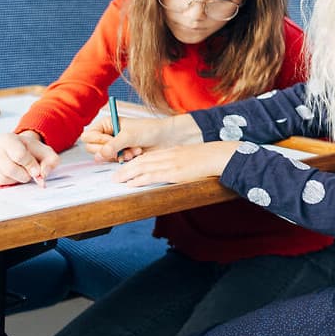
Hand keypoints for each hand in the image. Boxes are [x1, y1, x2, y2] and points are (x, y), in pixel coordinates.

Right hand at [0, 130, 58, 187]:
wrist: (18, 152)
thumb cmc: (32, 153)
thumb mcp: (47, 154)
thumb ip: (50, 162)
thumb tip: (42, 175)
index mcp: (7, 138)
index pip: (19, 155)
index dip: (30, 165)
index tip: (36, 170)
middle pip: (9, 169)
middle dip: (23, 175)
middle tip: (28, 174)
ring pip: (1, 178)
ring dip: (14, 180)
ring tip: (19, 174)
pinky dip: (5, 184)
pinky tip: (10, 177)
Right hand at [82, 113, 200, 162]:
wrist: (166, 138)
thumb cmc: (150, 130)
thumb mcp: (130, 135)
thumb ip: (113, 145)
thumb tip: (98, 155)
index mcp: (106, 124)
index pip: (88, 136)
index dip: (98, 141)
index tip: (111, 141)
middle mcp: (107, 135)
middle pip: (92, 149)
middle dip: (110, 150)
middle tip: (123, 148)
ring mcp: (113, 146)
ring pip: (104, 157)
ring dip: (119, 155)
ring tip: (134, 150)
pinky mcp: (120, 155)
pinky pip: (113, 162)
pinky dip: (124, 160)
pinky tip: (135, 154)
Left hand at [114, 141, 237, 187]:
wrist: (221, 155)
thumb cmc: (209, 157)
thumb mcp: (191, 156)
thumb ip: (180, 161)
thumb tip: (172, 170)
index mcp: (172, 151)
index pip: (147, 156)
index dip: (133, 162)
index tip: (123, 168)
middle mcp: (168, 155)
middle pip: (141, 161)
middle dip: (125, 169)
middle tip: (114, 177)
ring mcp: (171, 163)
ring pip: (143, 167)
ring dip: (127, 175)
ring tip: (117, 181)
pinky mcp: (175, 172)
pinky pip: (153, 175)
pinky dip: (140, 180)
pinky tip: (132, 183)